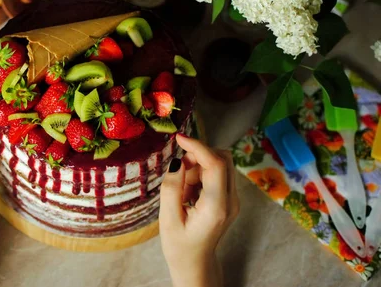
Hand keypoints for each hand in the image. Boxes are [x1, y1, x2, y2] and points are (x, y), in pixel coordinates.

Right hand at [159, 134, 239, 286]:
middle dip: (198, 156)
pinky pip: (218, 174)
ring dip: (198, 166)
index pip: (216, 164)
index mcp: (217, 207)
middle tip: (178, 171)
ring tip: (182, 190)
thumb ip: (172, 188)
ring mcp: (234, 200)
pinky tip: (189, 192)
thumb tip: (177, 161)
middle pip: (223, 159)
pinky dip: (202, 174)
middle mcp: (231, 201)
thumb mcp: (167, 219)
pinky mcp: (230, 198)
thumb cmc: (179, 245)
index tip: (179, 138)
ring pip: (221, 164)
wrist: (195, 263)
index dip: (198, 146)